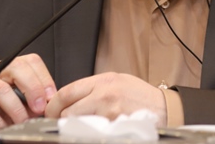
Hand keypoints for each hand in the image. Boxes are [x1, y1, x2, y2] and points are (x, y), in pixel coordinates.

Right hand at [0, 53, 56, 133]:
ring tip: (21, 122)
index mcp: (8, 67)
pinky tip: (2, 126)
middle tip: (38, 108)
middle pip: (17, 68)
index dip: (44, 78)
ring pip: (1, 88)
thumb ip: (30, 99)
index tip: (50, 98)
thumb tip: (48, 104)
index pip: (31, 62)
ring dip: (16, 108)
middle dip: (32, 89)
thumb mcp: (16, 102)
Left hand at [45, 72, 166, 125]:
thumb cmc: (142, 96)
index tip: (50, 111)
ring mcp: (108, 112)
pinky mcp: (114, 127)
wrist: (164, 109)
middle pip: (68, 110)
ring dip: (74, 128)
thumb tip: (72, 98)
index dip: (53, 104)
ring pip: (77, 124)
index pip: (67, 91)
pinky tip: (93, 132)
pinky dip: (89, 134)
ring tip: (78, 128)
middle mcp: (104, 94)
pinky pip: (92, 133)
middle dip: (60, 119)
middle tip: (59, 123)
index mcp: (103, 80)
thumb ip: (94, 88)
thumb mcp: (118, 82)